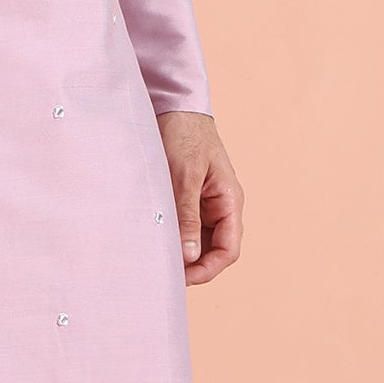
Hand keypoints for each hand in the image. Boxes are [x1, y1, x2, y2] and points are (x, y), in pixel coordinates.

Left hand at [158, 111, 241, 282]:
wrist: (173, 105)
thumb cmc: (184, 134)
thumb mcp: (184, 176)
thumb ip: (187, 216)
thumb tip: (189, 257)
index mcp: (229, 201)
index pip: (228, 249)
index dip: (208, 269)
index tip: (182, 277)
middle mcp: (220, 206)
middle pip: (213, 250)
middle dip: (192, 264)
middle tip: (163, 271)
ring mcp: (204, 203)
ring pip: (197, 241)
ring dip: (180, 251)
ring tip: (156, 255)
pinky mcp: (187, 198)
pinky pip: (184, 226)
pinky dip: (172, 236)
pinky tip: (154, 238)